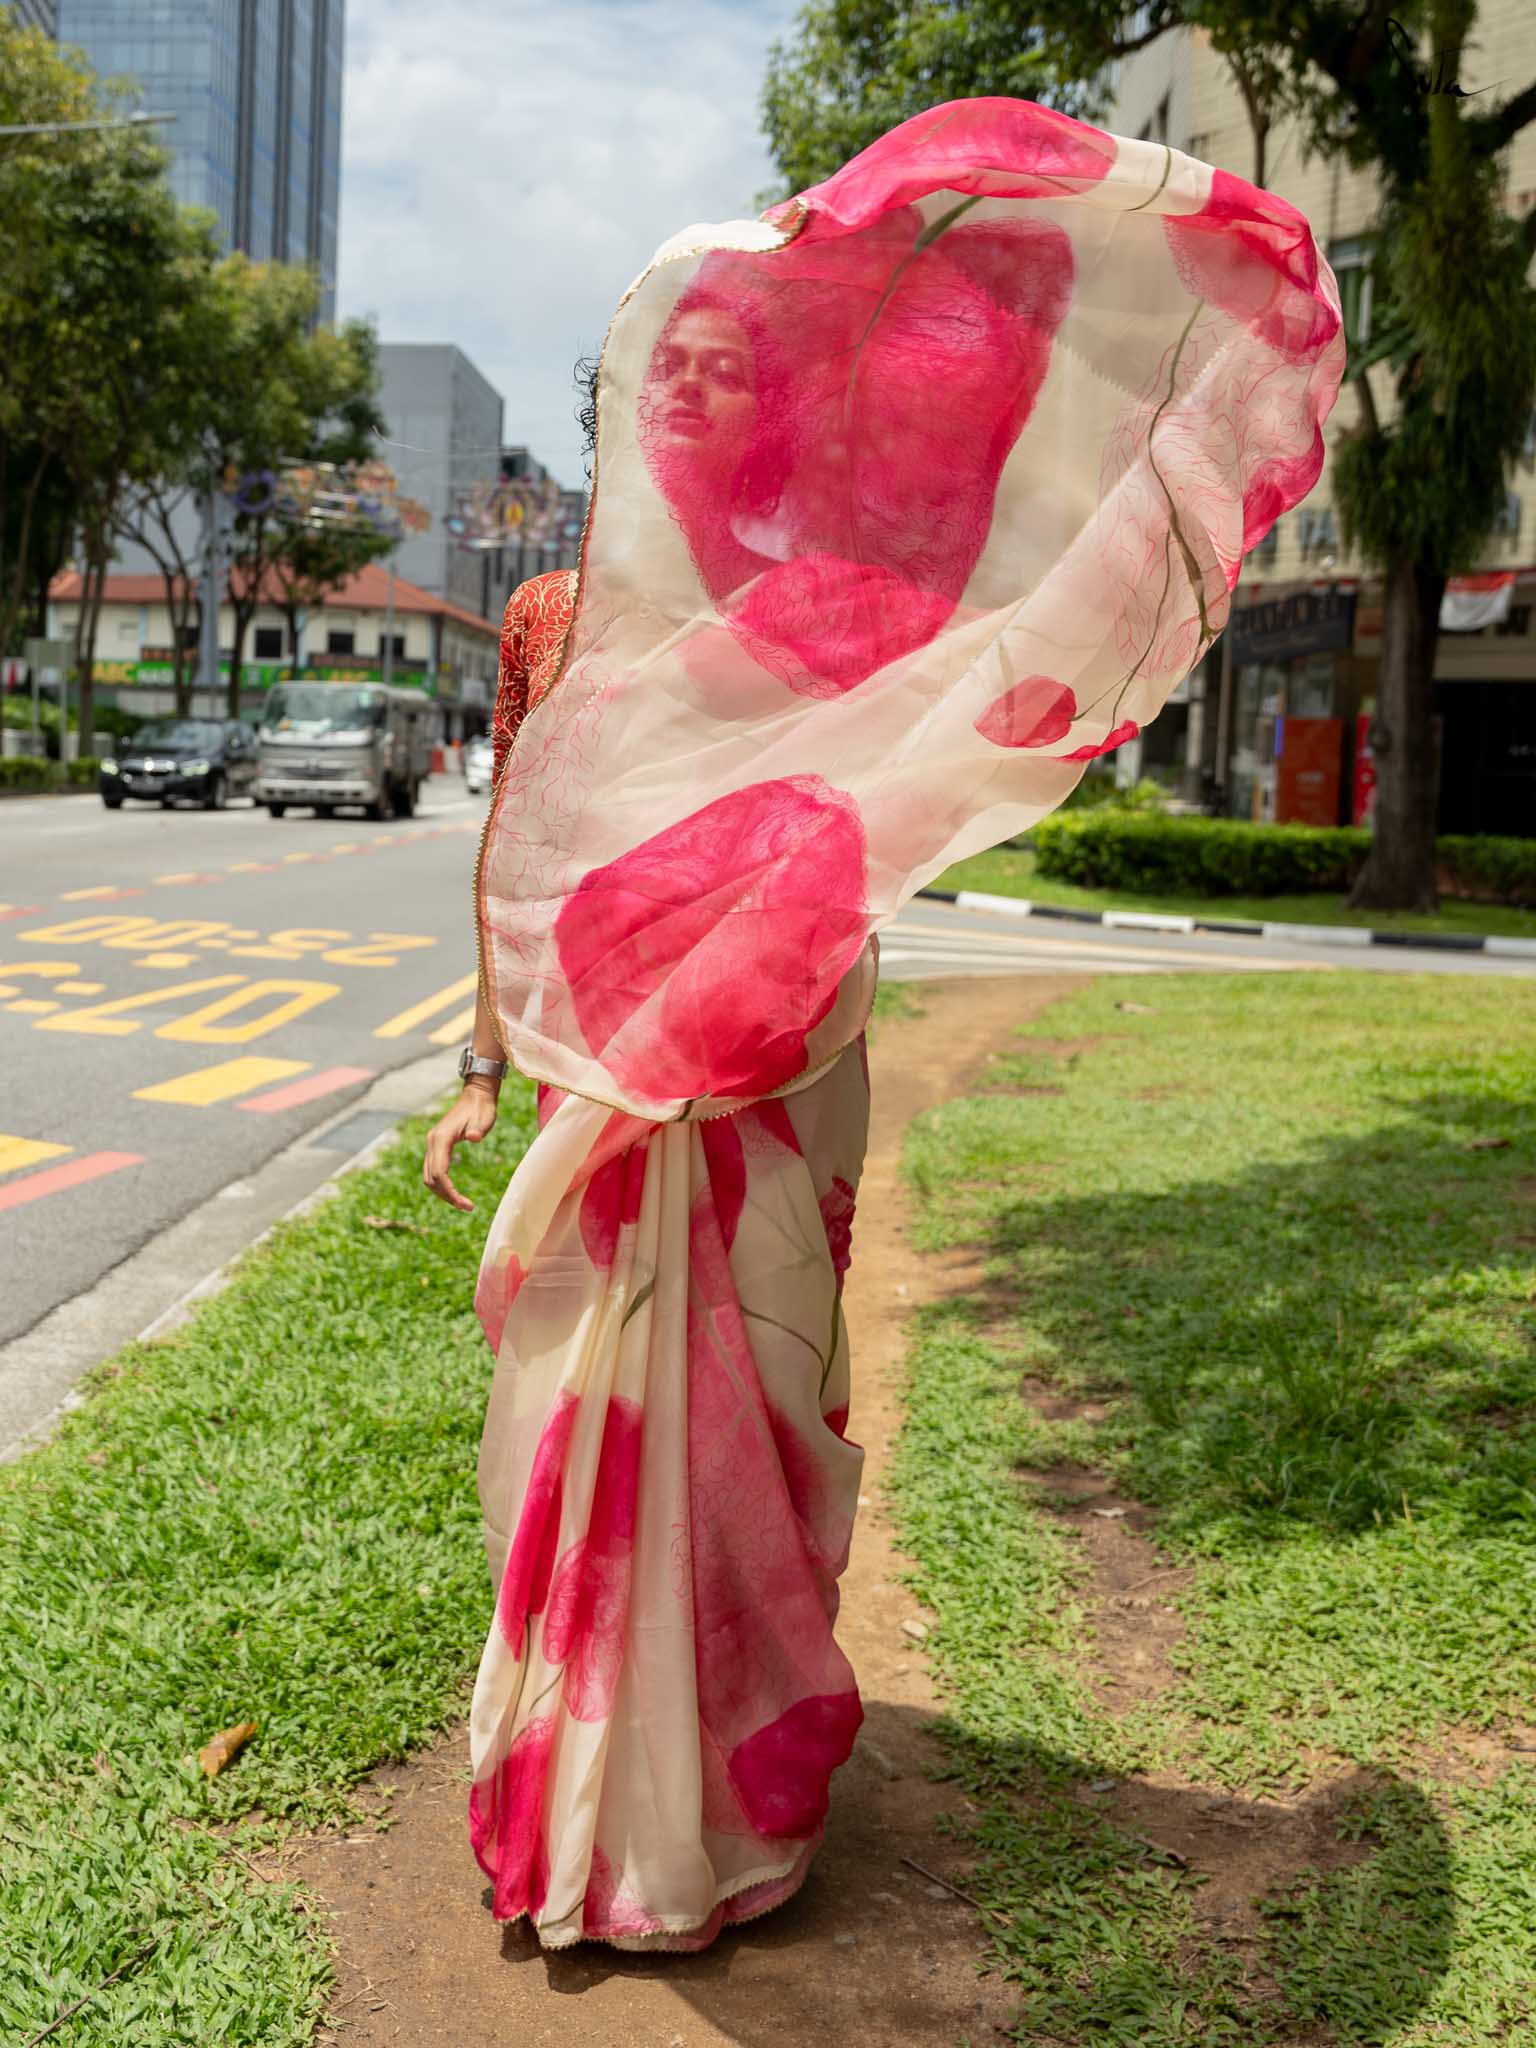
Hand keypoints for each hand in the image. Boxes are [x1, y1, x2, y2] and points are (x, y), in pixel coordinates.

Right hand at [422, 1081, 498, 1211]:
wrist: (476, 1096)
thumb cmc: (483, 1108)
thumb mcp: (486, 1118)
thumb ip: (479, 1129)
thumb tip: (474, 1138)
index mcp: (441, 1138)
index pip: (440, 1173)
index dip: (450, 1191)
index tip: (465, 1204)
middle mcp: (432, 1141)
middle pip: (432, 1178)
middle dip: (446, 1195)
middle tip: (467, 1207)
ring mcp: (433, 1144)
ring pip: (429, 1176)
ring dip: (442, 1192)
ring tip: (462, 1203)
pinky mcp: (436, 1146)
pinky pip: (433, 1170)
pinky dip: (441, 1184)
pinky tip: (454, 1191)